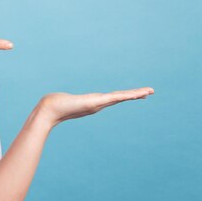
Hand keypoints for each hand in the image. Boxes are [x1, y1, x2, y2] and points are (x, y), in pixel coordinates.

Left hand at [35, 87, 154, 127]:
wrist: (51, 109)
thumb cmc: (54, 105)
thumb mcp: (62, 101)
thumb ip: (63, 101)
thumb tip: (57, 100)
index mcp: (94, 102)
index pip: (113, 97)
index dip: (125, 95)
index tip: (136, 94)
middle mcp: (99, 103)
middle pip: (121, 97)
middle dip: (135, 95)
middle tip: (150, 92)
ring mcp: (99, 103)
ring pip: (121, 97)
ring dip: (135, 94)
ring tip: (149, 91)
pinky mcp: (97, 102)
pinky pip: (115, 98)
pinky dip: (126, 96)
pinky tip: (136, 94)